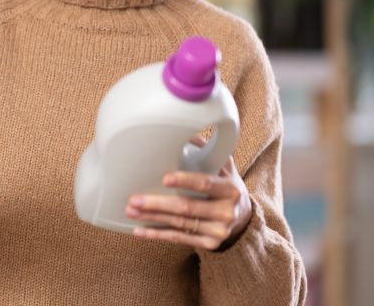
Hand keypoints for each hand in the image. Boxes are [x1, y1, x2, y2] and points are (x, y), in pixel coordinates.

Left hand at [125, 155, 251, 250]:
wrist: (242, 218)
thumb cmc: (225, 186)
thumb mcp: (224, 166)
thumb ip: (206, 148)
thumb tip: (183, 128)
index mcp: (229, 189)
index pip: (205, 183)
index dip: (185, 180)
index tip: (164, 178)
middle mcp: (226, 212)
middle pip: (187, 208)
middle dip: (157, 203)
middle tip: (134, 199)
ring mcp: (218, 231)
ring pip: (179, 224)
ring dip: (152, 218)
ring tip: (131, 211)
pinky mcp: (209, 244)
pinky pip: (179, 239)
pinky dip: (157, 234)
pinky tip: (139, 231)